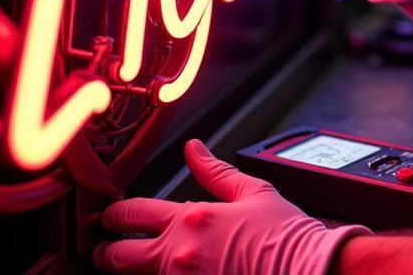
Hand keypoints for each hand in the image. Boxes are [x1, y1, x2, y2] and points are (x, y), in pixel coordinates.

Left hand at [93, 140, 369, 274]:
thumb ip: (215, 171)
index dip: (115, 214)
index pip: (134, 214)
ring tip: (136, 264)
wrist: (308, 271)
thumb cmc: (284, 236)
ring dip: (134, 271)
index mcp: (192, 220)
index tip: (110, 216)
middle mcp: (179, 255)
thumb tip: (193, 149)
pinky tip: (170, 272)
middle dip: (107, 252)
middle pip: (118, 258)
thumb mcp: (252, 192)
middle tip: (104, 249)